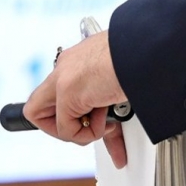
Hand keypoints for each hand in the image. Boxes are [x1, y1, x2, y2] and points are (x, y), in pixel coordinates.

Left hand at [23, 32, 130, 167]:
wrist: (147, 50)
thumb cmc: (141, 60)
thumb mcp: (119, 84)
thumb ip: (110, 107)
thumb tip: (117, 134)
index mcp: (79, 60)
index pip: (61, 93)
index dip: (70, 114)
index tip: (91, 120)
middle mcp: (66, 66)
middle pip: (39, 104)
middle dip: (61, 125)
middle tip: (87, 126)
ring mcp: (63, 78)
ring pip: (45, 119)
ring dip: (77, 132)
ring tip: (103, 122)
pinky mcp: (67, 91)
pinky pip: (65, 130)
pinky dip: (87, 135)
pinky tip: (105, 121)